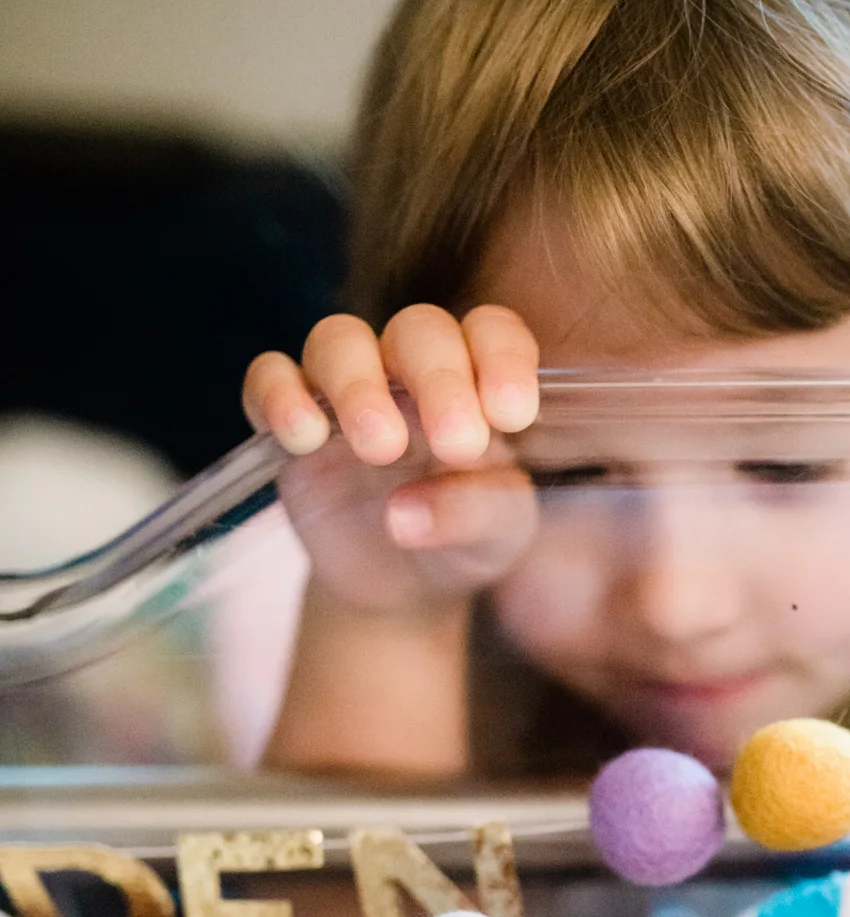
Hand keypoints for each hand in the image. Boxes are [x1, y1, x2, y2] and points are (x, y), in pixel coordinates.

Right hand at [242, 304, 539, 610]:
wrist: (402, 586)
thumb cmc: (463, 541)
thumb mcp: (496, 538)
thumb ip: (476, 514)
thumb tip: (405, 514)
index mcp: (476, 382)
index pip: (491, 332)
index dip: (501, 358)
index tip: (512, 414)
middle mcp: (411, 372)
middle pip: (417, 329)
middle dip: (439, 378)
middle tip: (456, 443)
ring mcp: (346, 389)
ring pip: (338, 340)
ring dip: (358, 386)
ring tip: (380, 448)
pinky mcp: (289, 418)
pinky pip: (269, 378)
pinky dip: (279, 395)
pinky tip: (303, 438)